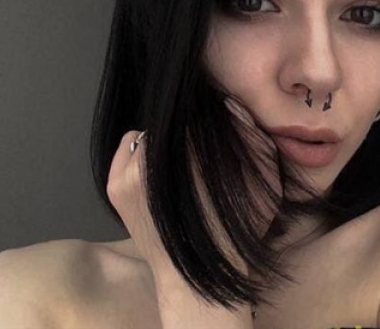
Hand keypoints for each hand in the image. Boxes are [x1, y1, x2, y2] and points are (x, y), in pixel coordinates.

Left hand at [107, 131, 254, 326]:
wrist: (200, 276)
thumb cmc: (239, 227)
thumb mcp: (264, 179)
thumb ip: (251, 136)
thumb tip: (226, 103)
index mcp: (195, 151)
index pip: (198, 115)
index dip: (209, 121)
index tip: (216, 133)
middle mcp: (156, 155)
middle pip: (174, 123)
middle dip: (188, 132)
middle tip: (200, 153)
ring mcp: (128, 171)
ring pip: (152, 133)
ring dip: (166, 141)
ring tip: (181, 165)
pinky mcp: (115, 185)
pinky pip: (128, 146)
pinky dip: (141, 151)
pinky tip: (158, 170)